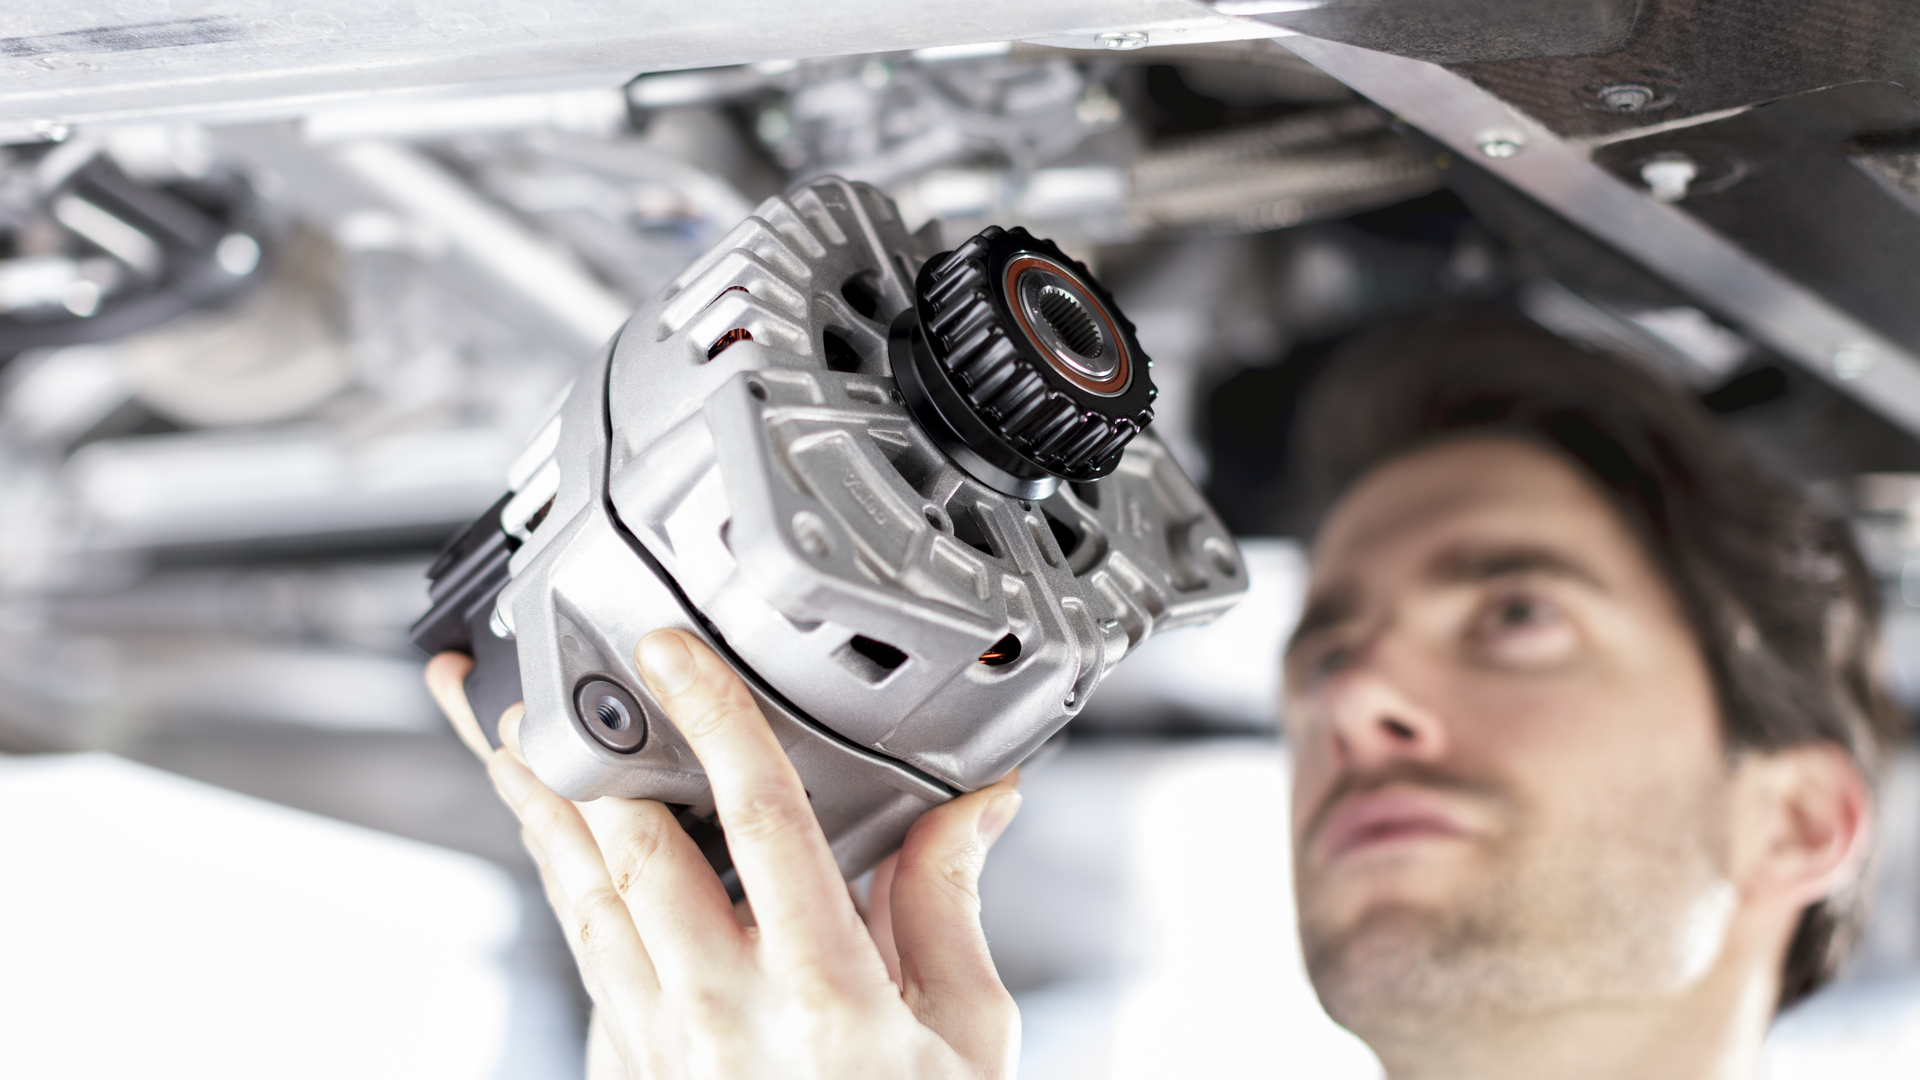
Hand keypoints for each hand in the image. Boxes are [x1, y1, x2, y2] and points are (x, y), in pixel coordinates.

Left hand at [424, 629, 1022, 1078]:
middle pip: (635, 854)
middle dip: (598, 758)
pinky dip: (565, 889)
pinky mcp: (645, 1068)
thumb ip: (951, 902)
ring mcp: (672, 1048)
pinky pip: (588, 962)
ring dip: (548, 815)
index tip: (674, 653)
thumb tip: (974, 807)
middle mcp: (730, 1015)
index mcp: (826, 991)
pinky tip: (555, 849)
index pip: (758, 819)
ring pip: (584, 905)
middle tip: (573, 682)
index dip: (712, 719)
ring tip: (514, 742)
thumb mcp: (970, 1028)